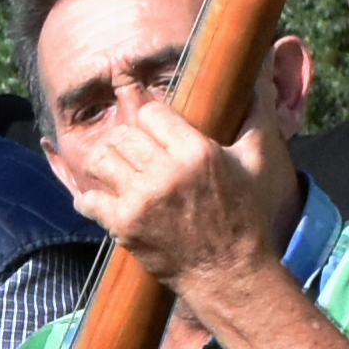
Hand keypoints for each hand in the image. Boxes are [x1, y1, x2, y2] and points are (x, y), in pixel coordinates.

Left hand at [70, 98, 286, 298]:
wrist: (230, 273)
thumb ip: (256, 113)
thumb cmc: (246, 216)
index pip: (149, 111)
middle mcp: (166, 173)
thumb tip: (259, 75)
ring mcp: (142, 201)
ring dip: (106, 164)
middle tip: (137, 154)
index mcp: (196, 151)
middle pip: (122, 134)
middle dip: (128, 141)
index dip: (151, 117)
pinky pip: (89, 200)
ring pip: (100, 160)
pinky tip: (103, 199)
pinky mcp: (126, 227)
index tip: (156, 130)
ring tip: (118, 172)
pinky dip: (91, 199)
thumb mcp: (259, 160)